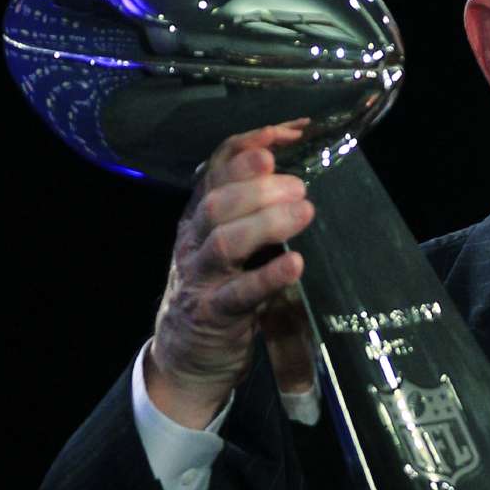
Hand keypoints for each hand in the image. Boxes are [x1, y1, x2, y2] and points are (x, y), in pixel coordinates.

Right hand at [146, 119, 315, 427]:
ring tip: (303, 211)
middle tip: (299, 186)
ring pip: (224, 242)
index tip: (290, 132)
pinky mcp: (214, 315)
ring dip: (266, 222)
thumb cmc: (219, 289)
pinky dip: (267, 277)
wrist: (186, 356)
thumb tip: (296, 169)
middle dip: (258, 186)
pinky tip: (295, 264)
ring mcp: (201, 278)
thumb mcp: (228, 242)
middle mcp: (194, 241)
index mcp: (198, 216)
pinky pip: (240, 294)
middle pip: (218, 202)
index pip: (215, 168)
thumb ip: (252, 209)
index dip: (250, 145)